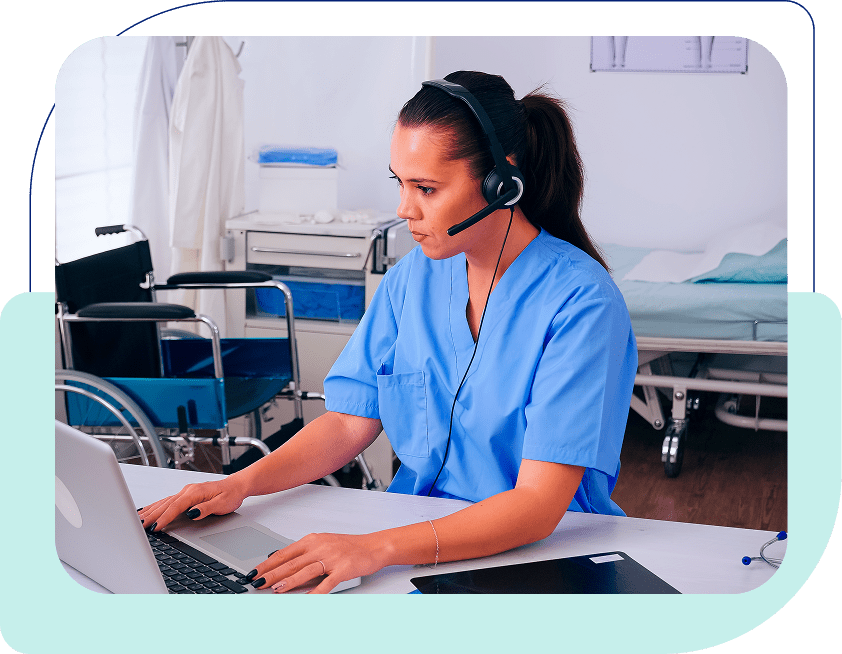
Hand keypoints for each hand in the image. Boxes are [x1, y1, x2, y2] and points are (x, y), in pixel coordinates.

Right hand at [137, 477, 248, 531]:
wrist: (237, 486)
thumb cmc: (231, 494)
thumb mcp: (221, 503)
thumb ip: (206, 509)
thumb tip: (192, 513)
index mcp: (195, 492)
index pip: (176, 506)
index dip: (165, 517)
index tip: (155, 527)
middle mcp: (188, 490)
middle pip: (166, 504)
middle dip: (152, 515)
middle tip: (140, 526)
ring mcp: (186, 492)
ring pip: (164, 502)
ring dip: (151, 510)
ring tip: (139, 519)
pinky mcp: (186, 495)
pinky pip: (168, 501)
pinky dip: (157, 506)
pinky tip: (150, 510)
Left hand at [248, 532, 386, 593]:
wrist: (373, 546)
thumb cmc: (348, 546)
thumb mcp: (324, 545)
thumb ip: (305, 555)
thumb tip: (284, 569)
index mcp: (313, 540)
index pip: (285, 553)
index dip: (268, 563)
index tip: (255, 572)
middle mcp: (320, 547)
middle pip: (292, 562)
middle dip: (272, 574)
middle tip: (259, 583)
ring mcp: (332, 558)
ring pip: (306, 571)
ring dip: (289, 581)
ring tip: (276, 589)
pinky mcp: (343, 569)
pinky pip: (327, 583)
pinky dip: (316, 592)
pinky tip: (307, 600)